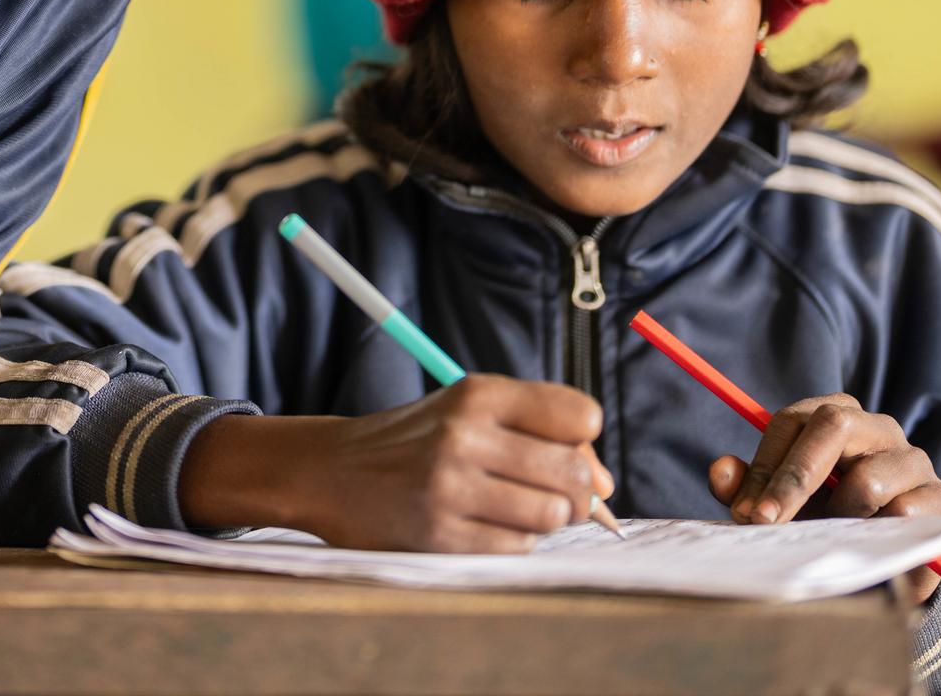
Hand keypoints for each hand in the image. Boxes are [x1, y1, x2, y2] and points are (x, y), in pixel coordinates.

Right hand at [180, 374, 612, 552]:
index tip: (564, 452)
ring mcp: (450, 486)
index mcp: (478, 393)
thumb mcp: (469, 412)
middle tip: (552, 494)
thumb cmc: (419, 440)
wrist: (333, 471)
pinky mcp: (439, 533)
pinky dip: (514, 542)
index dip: (584, 441)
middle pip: (574, 473)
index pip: (580, 416)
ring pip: (552, 515)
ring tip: (514, 509)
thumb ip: (539, 434)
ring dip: (546, 520)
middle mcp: (464, 434)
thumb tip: (606, 489)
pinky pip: (518, 547)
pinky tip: (485, 526)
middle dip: (577, 492)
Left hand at [707, 392, 940, 598]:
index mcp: (834, 415)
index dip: (764, 466)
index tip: (744, 511)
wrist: (886, 562)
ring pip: (868, 479)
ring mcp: (913, 459)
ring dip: (838, 516)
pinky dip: (880, 533)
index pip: (792, 420)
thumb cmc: (826, 520)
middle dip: (793, 478)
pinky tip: (869, 544)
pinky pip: (906, 513)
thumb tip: (719, 472)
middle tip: (765, 522)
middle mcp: (877, 426)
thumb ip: (747, 489)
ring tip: (830, 536)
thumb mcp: (783, 506)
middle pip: (832, 423)